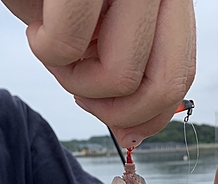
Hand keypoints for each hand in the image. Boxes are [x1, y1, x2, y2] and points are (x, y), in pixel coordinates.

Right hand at [1, 0, 195, 147]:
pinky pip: (68, 45)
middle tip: (82, 95)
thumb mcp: (96, 40)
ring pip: (120, 76)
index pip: (180, 78)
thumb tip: (132, 137)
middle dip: (116, 113)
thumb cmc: (58, 0)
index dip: (149, 117)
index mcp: (168, 5)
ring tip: (54, 47)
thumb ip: (119, 83)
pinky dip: (44, 48)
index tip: (120, 127)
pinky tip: (37, 26)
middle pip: (165, 86)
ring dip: (74, 80)